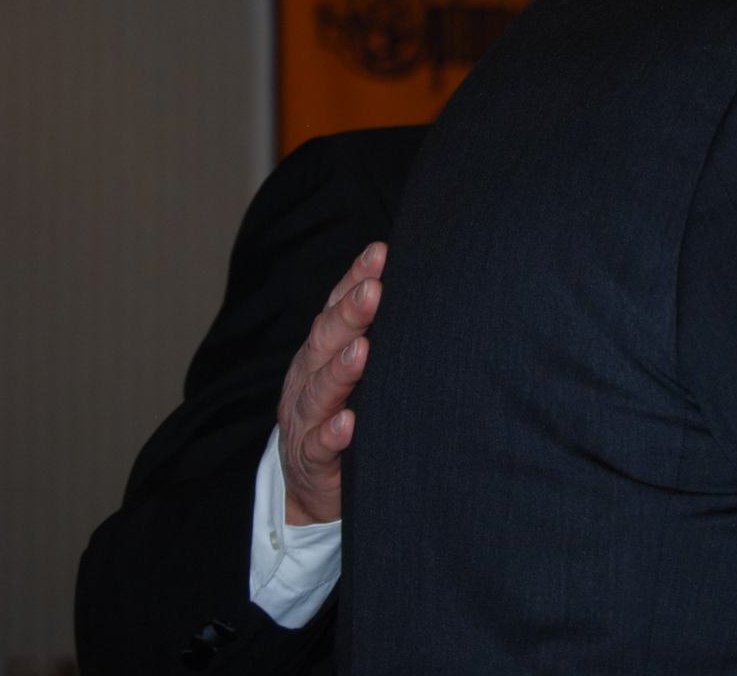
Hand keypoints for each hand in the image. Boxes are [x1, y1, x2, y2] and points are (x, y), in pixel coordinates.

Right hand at [277, 241, 385, 524]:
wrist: (310, 483)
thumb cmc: (345, 410)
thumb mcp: (357, 370)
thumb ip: (380, 334)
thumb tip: (429, 286)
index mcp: (321, 351)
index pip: (335, 307)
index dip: (355, 279)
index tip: (381, 253)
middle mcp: (309, 378)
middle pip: (325, 341)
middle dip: (349, 314)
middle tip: (374, 291)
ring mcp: (306, 419)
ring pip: (319, 390)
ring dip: (341, 370)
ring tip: (362, 351)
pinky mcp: (311, 460)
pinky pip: (319, 446)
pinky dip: (333, 434)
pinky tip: (348, 423)